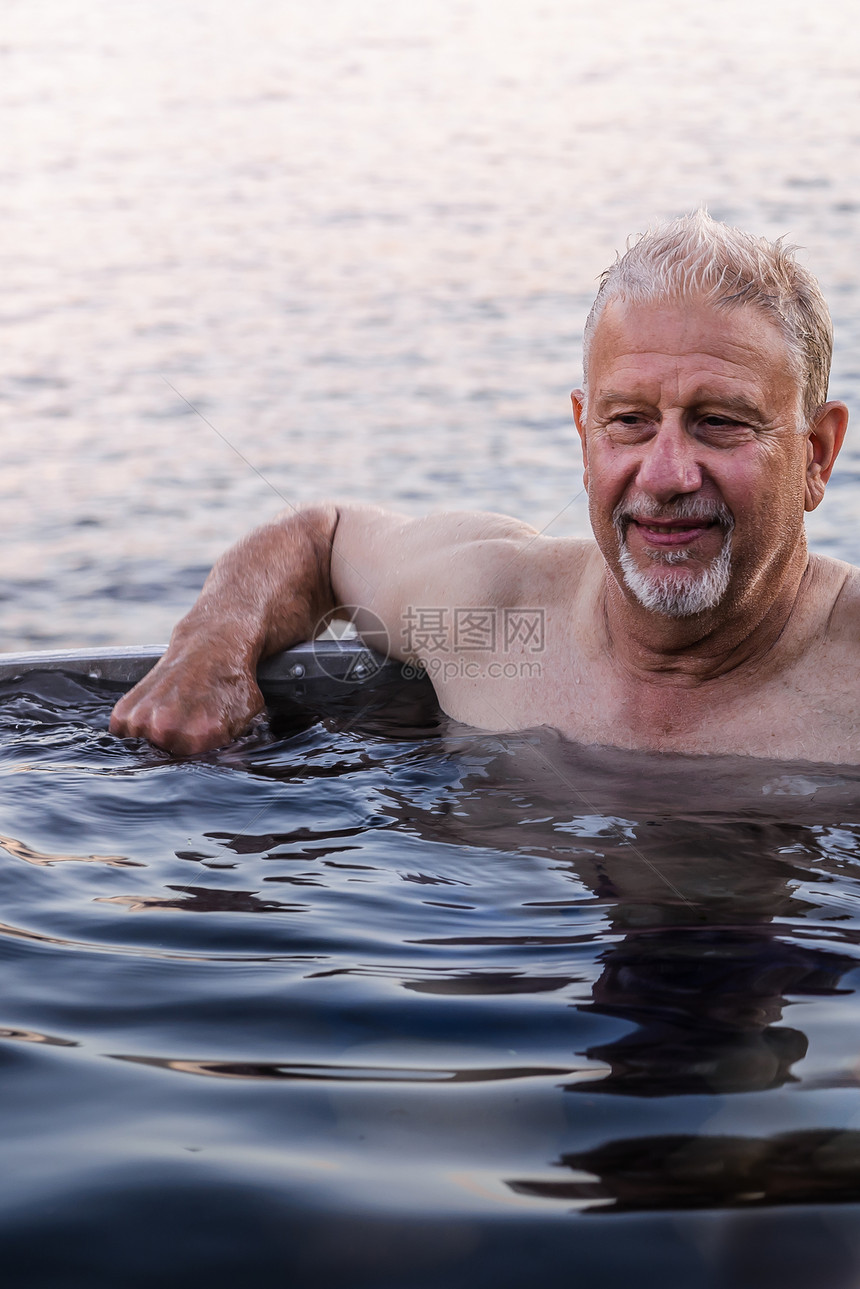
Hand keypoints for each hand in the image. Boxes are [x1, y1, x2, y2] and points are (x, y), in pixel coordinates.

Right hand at [109, 644, 264, 754]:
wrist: (211, 645)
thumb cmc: (230, 682)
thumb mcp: (244, 717)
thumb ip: (234, 747)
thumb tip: (228, 767)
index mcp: (197, 737)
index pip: (193, 765)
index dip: (200, 752)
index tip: (203, 738)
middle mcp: (165, 730)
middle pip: (168, 759)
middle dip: (178, 747)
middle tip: (188, 723)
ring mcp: (141, 720)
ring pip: (145, 748)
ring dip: (154, 738)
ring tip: (172, 713)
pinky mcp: (123, 711)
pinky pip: (125, 734)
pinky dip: (135, 727)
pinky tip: (156, 710)